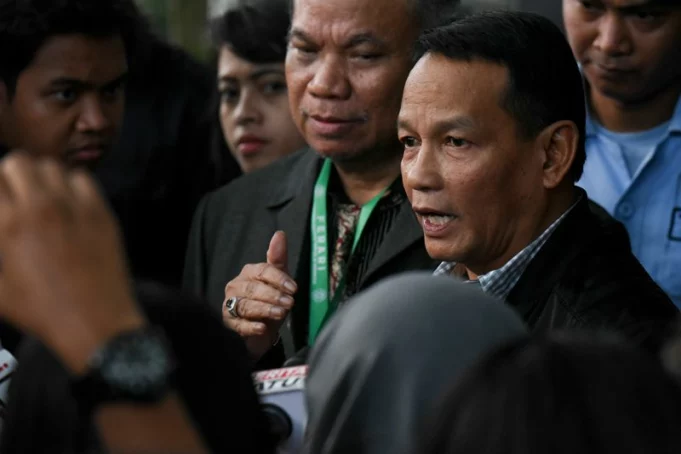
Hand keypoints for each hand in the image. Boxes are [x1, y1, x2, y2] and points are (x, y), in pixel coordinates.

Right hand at [0, 153, 144, 373]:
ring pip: (52, 166)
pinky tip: (70, 203)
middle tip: (16, 195)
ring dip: (43, 178)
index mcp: (8, 225)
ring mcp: (75, 207)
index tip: (2, 201)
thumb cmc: (41, 311)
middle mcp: (41, 207)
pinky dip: (72, 184)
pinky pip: (83, 179)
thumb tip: (1, 231)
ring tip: (43, 198)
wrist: (95, 322)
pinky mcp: (101, 212)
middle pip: (19, 162)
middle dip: (13, 175)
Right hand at [223, 231, 296, 359]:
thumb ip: (278, 258)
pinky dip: (250, 326)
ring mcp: (230, 305)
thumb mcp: (279, 280)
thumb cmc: (271, 301)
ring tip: (280, 313)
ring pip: (246, 306)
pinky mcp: (228, 324)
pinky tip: (262, 328)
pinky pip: (238, 324)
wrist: (263, 331)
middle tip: (289, 302)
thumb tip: (280, 234)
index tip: (294, 288)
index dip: (279, 279)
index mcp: (249, 273)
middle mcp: (236, 286)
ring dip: (265, 309)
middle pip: (253, 289)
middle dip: (273, 295)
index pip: (262, 271)